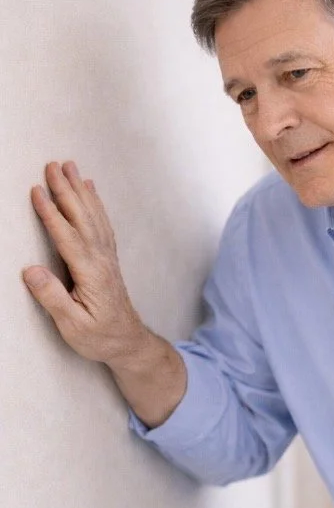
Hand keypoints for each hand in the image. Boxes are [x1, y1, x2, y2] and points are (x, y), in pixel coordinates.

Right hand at [23, 161, 147, 364]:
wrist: (129, 342)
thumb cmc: (100, 337)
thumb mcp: (73, 326)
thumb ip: (52, 298)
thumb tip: (31, 271)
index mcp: (90, 274)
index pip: (67, 237)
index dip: (51, 213)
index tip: (37, 191)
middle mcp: (101, 260)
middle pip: (82, 218)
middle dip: (67, 189)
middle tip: (53, 165)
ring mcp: (107, 257)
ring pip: (93, 216)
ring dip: (81, 189)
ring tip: (69, 166)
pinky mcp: (108, 258)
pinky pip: (102, 223)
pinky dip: (95, 203)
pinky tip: (91, 189)